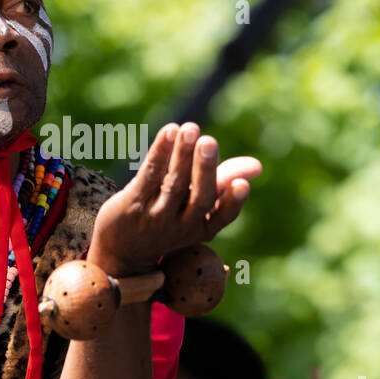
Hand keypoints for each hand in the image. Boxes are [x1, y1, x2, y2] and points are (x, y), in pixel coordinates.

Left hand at [87, 122, 261, 276]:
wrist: (123, 249)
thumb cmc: (168, 219)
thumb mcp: (196, 209)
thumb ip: (224, 182)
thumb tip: (257, 166)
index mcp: (202, 228)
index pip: (223, 217)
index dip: (233, 202)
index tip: (243, 185)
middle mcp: (181, 226)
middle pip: (199, 198)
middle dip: (205, 169)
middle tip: (209, 142)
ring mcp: (156, 216)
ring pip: (173, 183)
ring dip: (182, 154)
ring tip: (189, 129)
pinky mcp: (132, 203)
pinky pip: (149, 175)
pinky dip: (160, 152)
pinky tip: (170, 131)